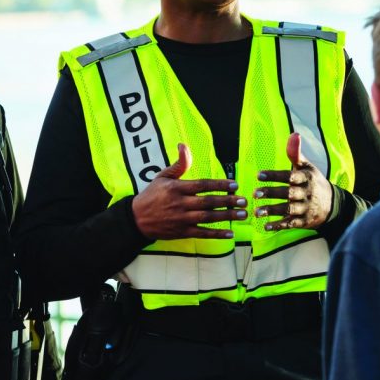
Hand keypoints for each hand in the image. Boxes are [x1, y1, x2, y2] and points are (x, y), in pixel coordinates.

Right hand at [131, 143, 246, 240]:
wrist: (136, 219)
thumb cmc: (151, 195)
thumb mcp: (162, 177)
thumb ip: (178, 164)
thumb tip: (184, 145)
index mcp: (176, 188)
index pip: (202, 185)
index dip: (219, 185)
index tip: (234, 184)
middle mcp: (180, 204)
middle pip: (208, 202)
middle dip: (227, 201)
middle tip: (243, 200)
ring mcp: (181, 219)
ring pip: (207, 218)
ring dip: (226, 216)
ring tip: (242, 214)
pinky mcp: (182, 232)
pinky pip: (202, 233)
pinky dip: (216, 234)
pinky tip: (230, 233)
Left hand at [254, 133, 333, 230]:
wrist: (332, 204)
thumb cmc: (313, 182)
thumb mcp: (307, 167)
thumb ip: (296, 153)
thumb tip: (293, 134)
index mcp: (307, 178)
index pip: (290, 176)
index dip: (274, 176)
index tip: (258, 175)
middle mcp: (307, 193)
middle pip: (288, 193)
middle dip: (272, 193)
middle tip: (255, 193)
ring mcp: (306, 208)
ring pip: (288, 210)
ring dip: (272, 211)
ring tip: (257, 212)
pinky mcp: (304, 221)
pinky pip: (291, 224)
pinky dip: (279, 225)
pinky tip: (266, 226)